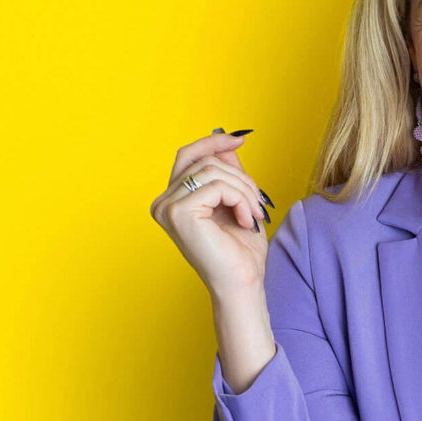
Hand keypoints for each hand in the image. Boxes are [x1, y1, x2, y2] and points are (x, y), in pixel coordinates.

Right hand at [149, 129, 271, 299]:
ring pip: (214, 172)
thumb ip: (227, 172)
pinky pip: (218, 186)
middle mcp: (163, 203)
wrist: (242, 283)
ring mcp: (168, 208)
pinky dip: (241, 200)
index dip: (213, 143)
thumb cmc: (240, 251)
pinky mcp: (179, 213)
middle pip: (205, 161)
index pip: (188, 156)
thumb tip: (227, 138)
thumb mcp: (236, 201)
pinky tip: (246, 221)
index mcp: (172, 200)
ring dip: (245, 191)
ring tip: (254, 214)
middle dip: (241, 177)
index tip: (241, 137)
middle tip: (258, 203)